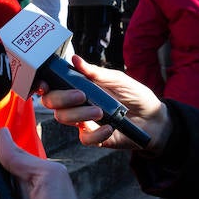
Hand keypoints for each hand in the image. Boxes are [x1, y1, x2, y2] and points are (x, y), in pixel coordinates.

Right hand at [43, 55, 172, 152]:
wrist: (154, 118)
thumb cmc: (135, 95)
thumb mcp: (118, 79)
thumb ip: (95, 73)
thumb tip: (75, 59)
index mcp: (79, 87)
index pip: (53, 86)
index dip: (43, 85)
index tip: (45, 83)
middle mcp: (77, 104)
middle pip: (53, 103)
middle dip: (62, 98)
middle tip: (81, 95)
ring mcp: (84, 122)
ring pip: (64, 119)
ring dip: (79, 114)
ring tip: (100, 110)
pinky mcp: (95, 137)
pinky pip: (85, 138)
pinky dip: (96, 133)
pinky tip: (109, 127)